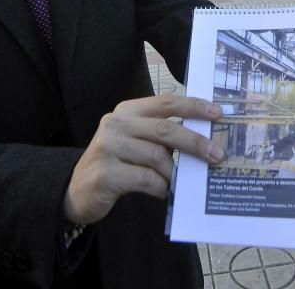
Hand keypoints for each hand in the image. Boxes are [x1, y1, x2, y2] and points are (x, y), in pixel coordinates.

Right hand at [62, 95, 222, 224]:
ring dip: (175, 173)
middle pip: (164, 130)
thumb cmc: (116, 164)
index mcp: (127, 111)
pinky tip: (163, 192)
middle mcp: (115, 124)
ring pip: (157, 157)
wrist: (77, 190)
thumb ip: (160, 137)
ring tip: (180, 184)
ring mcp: (108, 147)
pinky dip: (161, 187)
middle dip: (195, 143)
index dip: (193, 106)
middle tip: (217, 156)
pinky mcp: (105, 173)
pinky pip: (146, 179)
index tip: (217, 113)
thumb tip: (203, 141)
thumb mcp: (135, 142)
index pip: (165, 102)